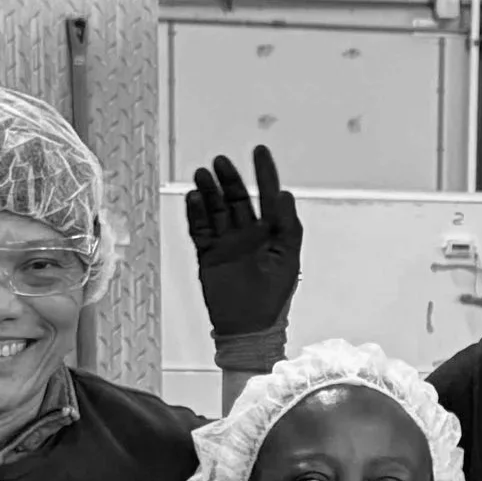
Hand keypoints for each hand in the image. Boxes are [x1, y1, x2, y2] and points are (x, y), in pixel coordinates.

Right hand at [186, 145, 302, 370]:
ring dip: (209, 191)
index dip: (264, 173)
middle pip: (236, 199)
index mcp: (271, 234)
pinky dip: (196, 213)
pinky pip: (200, 229)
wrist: (248, 330)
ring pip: (215, 210)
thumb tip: (285, 194)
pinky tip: (194, 198)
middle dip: (229, 179)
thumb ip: (287, 226)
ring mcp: (227, 244)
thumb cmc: (273, 298)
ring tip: (202, 175)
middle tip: (220, 161)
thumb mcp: (287, 258)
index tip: (259, 150)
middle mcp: (248, 235)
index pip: (267, 196)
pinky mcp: (209, 256)